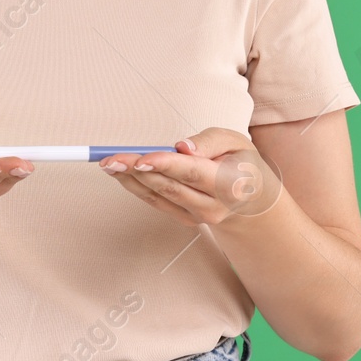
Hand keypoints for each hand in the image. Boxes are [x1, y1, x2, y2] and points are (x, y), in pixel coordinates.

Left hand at [97, 127, 281, 226]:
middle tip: (111, 159)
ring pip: (159, 197)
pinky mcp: (185, 220)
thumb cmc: (240, 162)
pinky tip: (120, 173)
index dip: (165, 165)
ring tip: (108, 164)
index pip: (193, 173)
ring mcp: (198, 217)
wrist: (252, 200)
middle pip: (170, 187)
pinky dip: (136, 187)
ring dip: (130, 180)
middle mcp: (213, 205)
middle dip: (137, 172)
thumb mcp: (235, 141)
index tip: (141, 159)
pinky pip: (157, 202)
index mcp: (230, 183)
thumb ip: (210, 141)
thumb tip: (182, 147)